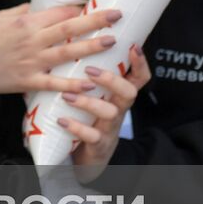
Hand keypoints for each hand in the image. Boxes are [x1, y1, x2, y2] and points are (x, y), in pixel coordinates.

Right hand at [0, 4, 120, 94]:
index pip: (58, 13)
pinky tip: (90, 84)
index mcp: (24, 22)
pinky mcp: (26, 81)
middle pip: (68, 29)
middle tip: (117, 15)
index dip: (79, 9)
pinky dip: (71, 84)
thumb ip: (21, 14)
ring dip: (91, 47)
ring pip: (66, 53)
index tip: (95, 6)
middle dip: (95, 21)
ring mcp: (30, 61)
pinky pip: (53, 83)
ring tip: (112, 42)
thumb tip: (39, 10)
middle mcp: (31, 40)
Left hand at [61, 44, 149, 182]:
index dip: (140, 63)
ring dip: (88, 102)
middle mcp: (118, 110)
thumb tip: (62, 47)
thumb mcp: (91, 96)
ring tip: (67, 95)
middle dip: (111, 79)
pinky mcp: (98, 145)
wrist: (85, 156)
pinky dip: (76, 127)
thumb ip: (84, 77)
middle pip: (128, 92)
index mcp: (117, 96)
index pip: (138, 78)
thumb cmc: (86, 119)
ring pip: (110, 113)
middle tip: (89, 70)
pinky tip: (61, 120)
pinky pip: (92, 136)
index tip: (134, 46)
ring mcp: (110, 128)